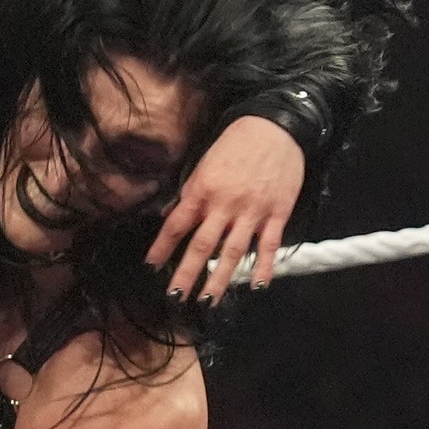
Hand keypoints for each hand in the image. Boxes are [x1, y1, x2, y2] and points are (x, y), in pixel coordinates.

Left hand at [149, 114, 305, 305]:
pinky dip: (263, 266)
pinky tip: (256, 285)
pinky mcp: (277, 214)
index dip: (162, 247)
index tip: (151, 266)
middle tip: (176, 297)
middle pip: (202, 246)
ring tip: (208, 302)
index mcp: (203, 189)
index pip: (177, 224)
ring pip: (232, 252)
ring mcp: (252, 212)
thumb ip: (189, 191)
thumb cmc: (236, 142)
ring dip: (219, 279)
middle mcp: (225, 205)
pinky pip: (268, 245)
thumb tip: (170, 214)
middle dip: (187, 274)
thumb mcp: (204, 161)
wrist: (277, 127)